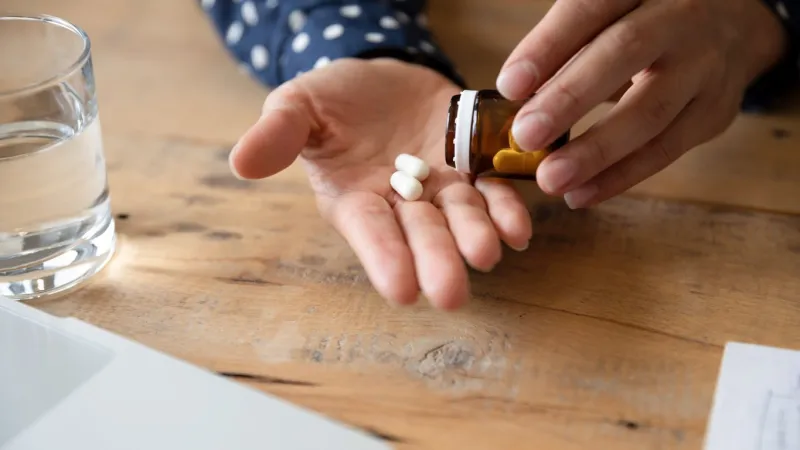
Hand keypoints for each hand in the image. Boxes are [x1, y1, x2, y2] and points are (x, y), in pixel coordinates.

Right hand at [230, 59, 532, 309]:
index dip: (384, 259)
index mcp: (354, 200)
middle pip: (420, 236)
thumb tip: (241, 163)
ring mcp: (440, 188)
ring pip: (460, 218)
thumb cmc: (333, 98)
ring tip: (487, 253)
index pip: (370, 233)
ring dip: (474, 236)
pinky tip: (518, 227)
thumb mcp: (298, 106)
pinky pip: (492, 191)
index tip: (400, 290)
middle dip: (436, 262)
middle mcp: (400, 204)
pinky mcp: (472, 167)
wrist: (383, 76)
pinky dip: (505, 209)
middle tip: (451, 293)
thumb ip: (278, 133)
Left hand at [496, 0, 787, 207]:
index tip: (509, 86)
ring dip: (595, 152)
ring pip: (650, 110)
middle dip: (570, 97)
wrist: (736, 23)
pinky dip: (620, 176)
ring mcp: (705, 64)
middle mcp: (680, 16)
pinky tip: (581, 194)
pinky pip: (666, 149)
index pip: (590, 8)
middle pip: (625, 52)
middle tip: (526, 135)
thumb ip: (566, 46)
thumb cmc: (646, 20)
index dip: (548, 46)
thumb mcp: (610, 14)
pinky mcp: (715, 110)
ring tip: (550, 179)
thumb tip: (514, 100)